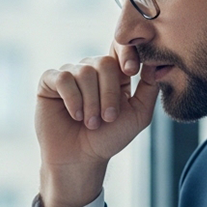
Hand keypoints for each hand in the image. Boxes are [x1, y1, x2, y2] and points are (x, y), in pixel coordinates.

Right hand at [36, 53, 157, 206]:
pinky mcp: (49, 81)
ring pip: (83, 71)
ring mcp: (69, 74)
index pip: (120, 47)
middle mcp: (91, 69)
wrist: (80, 159)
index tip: (132, 71)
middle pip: (104, 62)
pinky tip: (74, 115)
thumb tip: (156, 62)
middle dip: (108, 93)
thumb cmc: (109, 139)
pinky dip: (72, 98)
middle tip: (108, 118)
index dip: (127, 52)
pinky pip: (62, 78)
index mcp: (113, 73)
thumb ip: (150, 88)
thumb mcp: (138, 115)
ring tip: (91, 123)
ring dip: (90, 102)